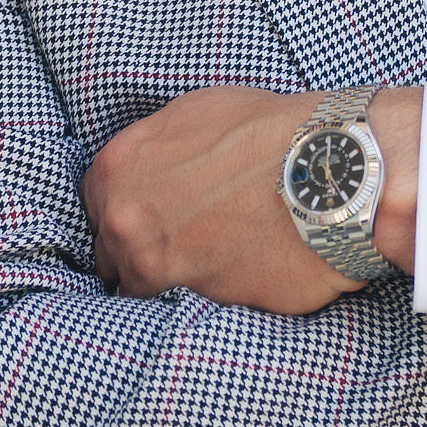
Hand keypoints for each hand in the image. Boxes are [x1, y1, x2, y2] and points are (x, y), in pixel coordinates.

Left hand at [82, 84, 421, 310]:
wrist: (331, 173)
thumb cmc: (273, 130)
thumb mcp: (197, 113)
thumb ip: (155, 149)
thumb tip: (148, 173)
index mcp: (117, 170)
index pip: (95, 211)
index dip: (126, 217)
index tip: (149, 223)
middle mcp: (126, 223)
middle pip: (112, 258)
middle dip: (141, 256)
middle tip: (183, 248)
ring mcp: (160, 268)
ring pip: (146, 292)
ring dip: (173, 285)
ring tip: (213, 269)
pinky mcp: (199, 306)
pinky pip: (192, 313)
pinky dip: (210, 304)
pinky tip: (238, 282)